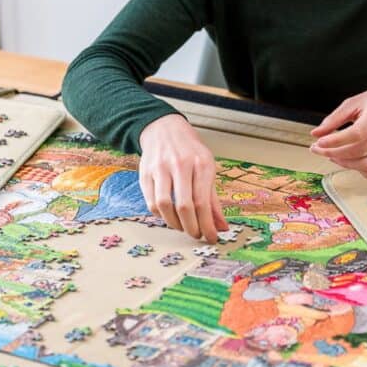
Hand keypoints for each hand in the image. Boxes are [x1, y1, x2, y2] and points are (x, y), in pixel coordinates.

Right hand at [138, 114, 227, 241]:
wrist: (165, 129)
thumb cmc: (190, 151)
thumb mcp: (208, 167)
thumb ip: (213, 199)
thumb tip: (221, 227)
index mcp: (201, 163)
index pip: (203, 201)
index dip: (207, 225)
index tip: (211, 237)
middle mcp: (180, 165)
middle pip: (184, 206)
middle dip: (191, 228)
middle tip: (196, 235)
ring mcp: (160, 168)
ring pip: (164, 205)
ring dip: (174, 223)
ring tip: (183, 227)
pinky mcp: (145, 173)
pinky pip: (151, 202)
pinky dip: (161, 215)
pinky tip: (169, 216)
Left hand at [309, 86, 366, 178]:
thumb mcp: (357, 101)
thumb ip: (335, 117)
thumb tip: (316, 134)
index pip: (356, 133)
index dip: (335, 141)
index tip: (319, 143)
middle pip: (360, 150)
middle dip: (335, 153)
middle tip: (321, 150)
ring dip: (347, 165)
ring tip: (334, 156)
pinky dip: (366, 174)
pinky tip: (355, 164)